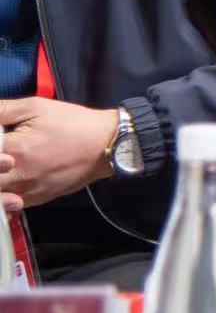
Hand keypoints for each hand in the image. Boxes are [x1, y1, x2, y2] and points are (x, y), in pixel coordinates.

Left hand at [0, 97, 117, 210]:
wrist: (108, 144)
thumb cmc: (73, 124)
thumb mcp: (36, 107)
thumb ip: (2, 110)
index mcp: (15, 150)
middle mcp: (18, 176)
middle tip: (2, 156)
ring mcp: (27, 191)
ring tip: (5, 169)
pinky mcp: (38, 199)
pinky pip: (9, 204)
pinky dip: (4, 195)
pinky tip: (10, 180)